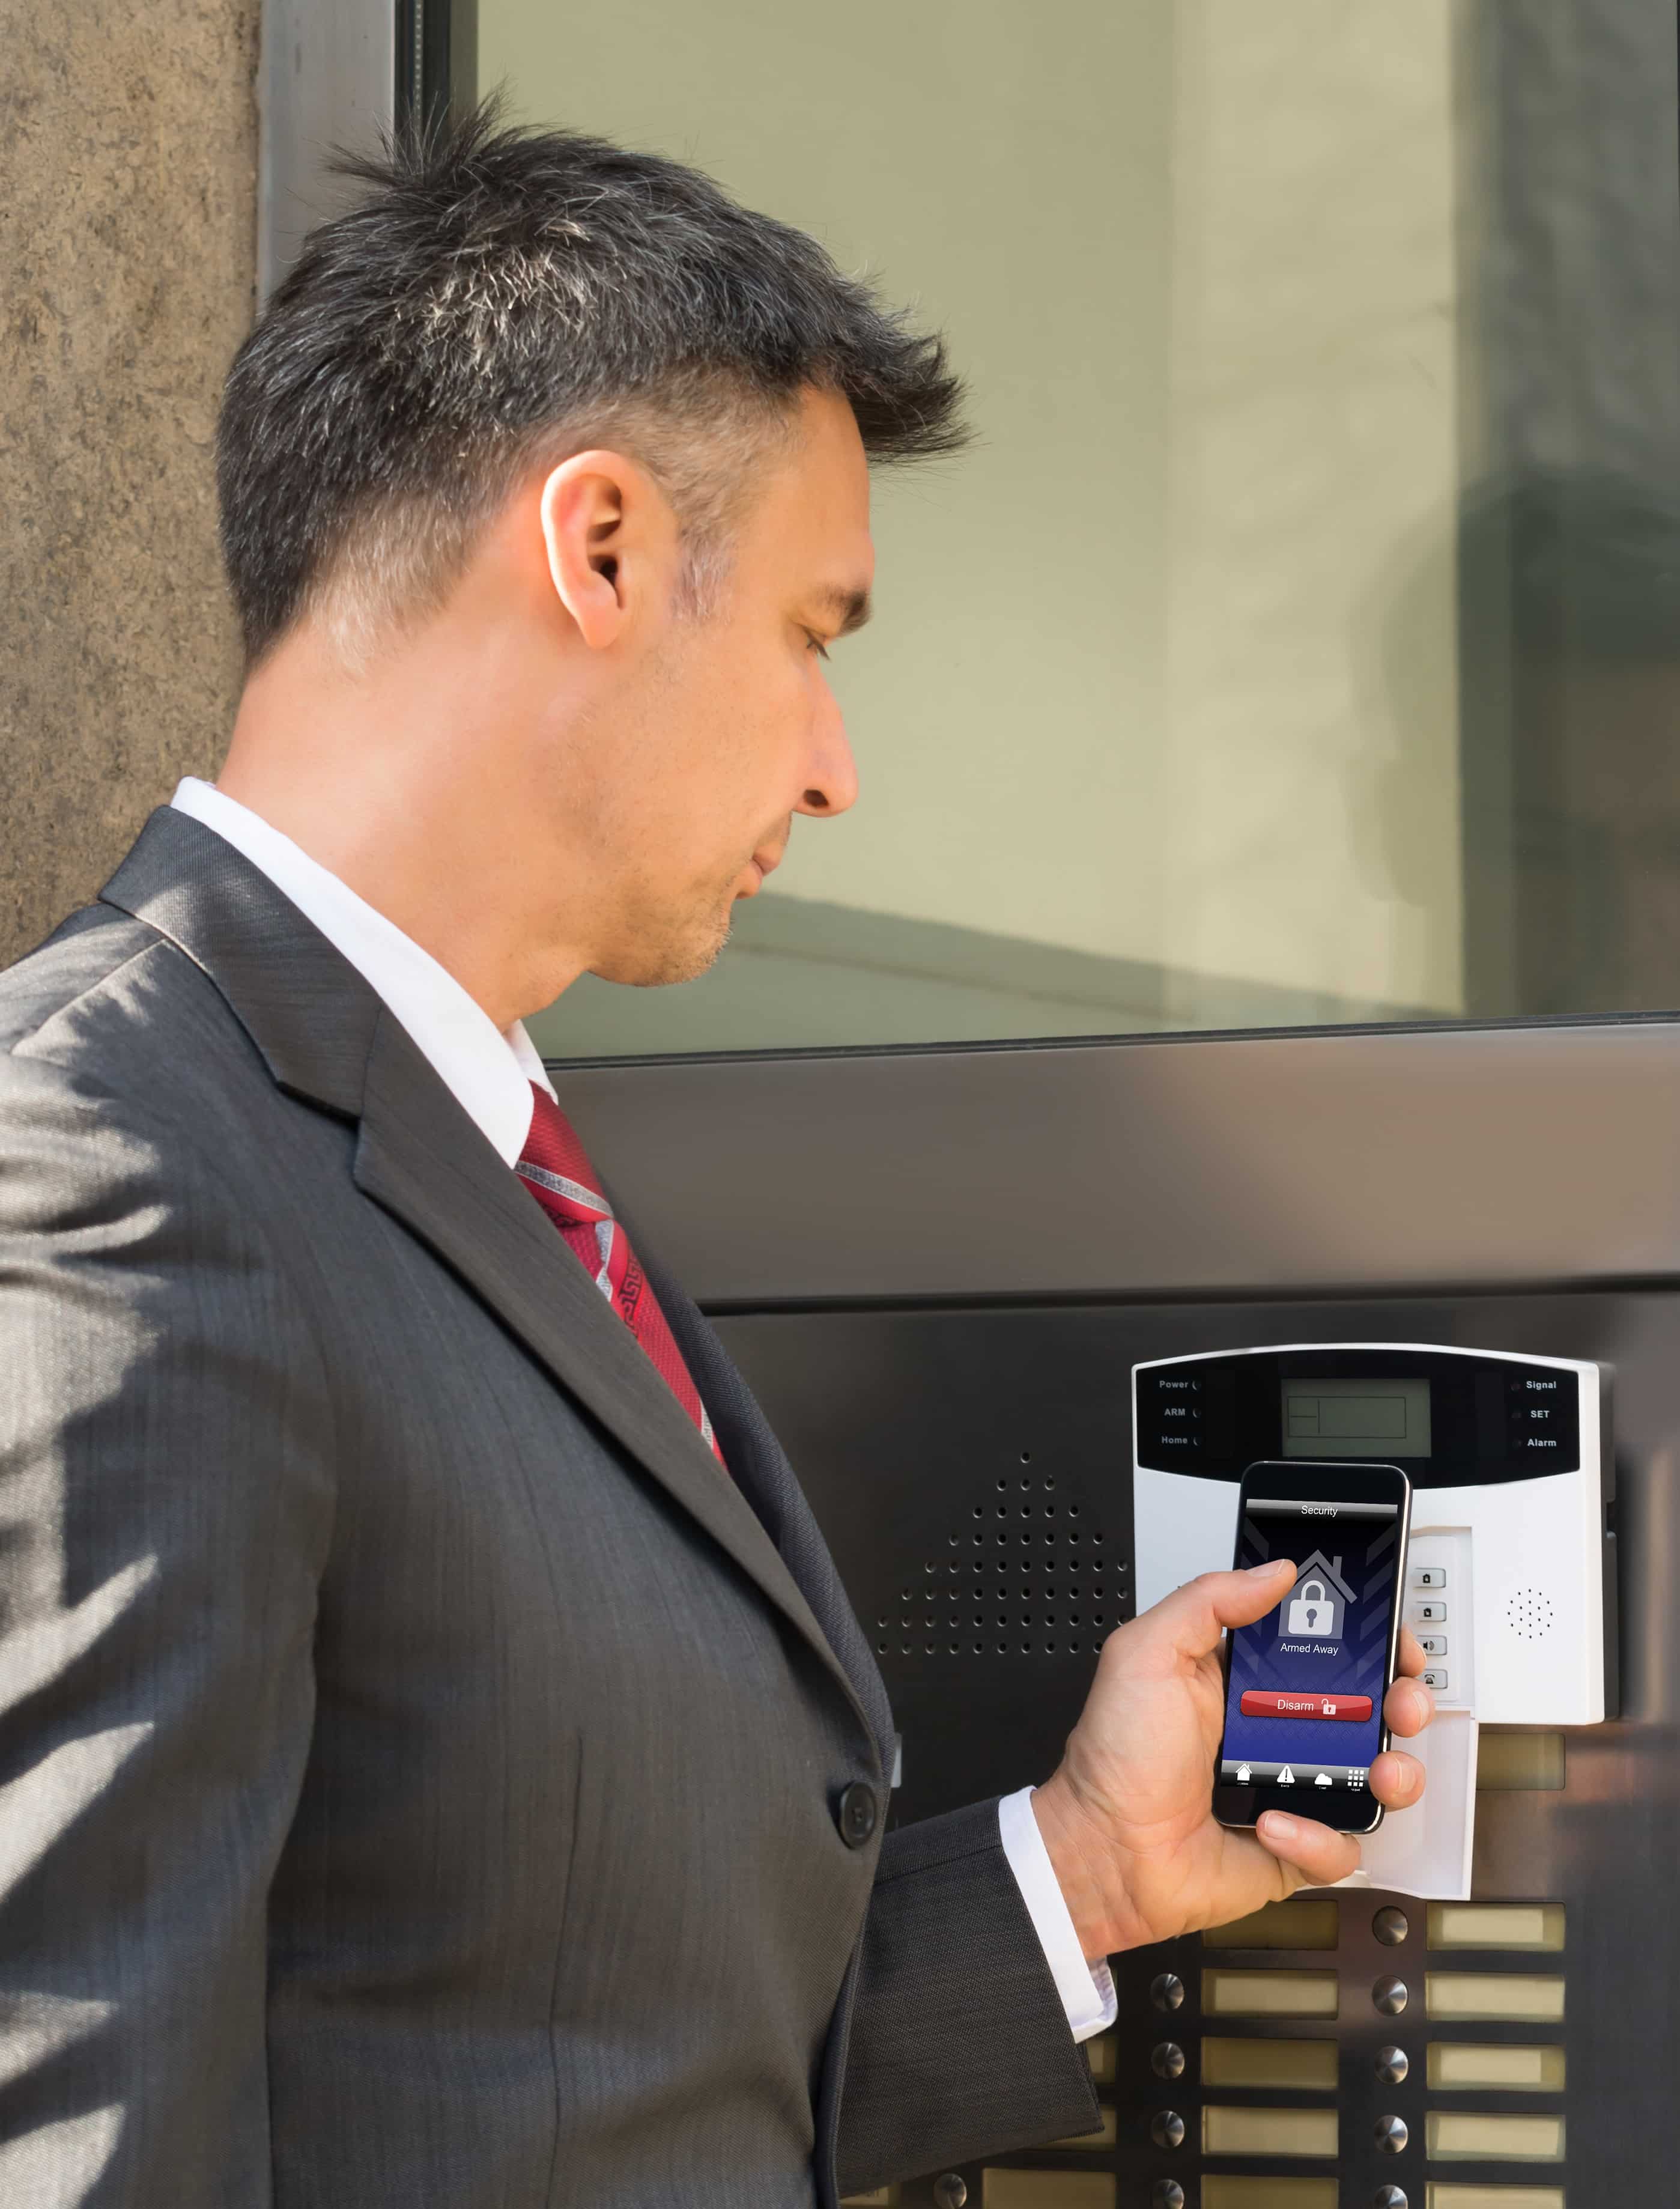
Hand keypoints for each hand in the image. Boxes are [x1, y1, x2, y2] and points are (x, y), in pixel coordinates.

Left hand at [1030, 1558, 1433, 1957]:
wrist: (1102, 1852)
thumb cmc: (1115, 1756)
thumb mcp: (1148, 1654)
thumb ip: (1209, 1601)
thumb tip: (1274, 1572)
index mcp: (1246, 1682)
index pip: (1326, 1649)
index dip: (1368, 1642)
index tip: (1390, 1639)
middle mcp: (1276, 1732)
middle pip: (1369, 1709)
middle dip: (1402, 1702)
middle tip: (1401, 1704)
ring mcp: (1291, 1790)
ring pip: (1376, 1779)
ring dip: (1393, 1773)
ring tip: (1376, 1772)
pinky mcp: (1295, 1848)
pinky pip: (1340, 1845)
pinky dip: (1318, 1838)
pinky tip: (1274, 1824)